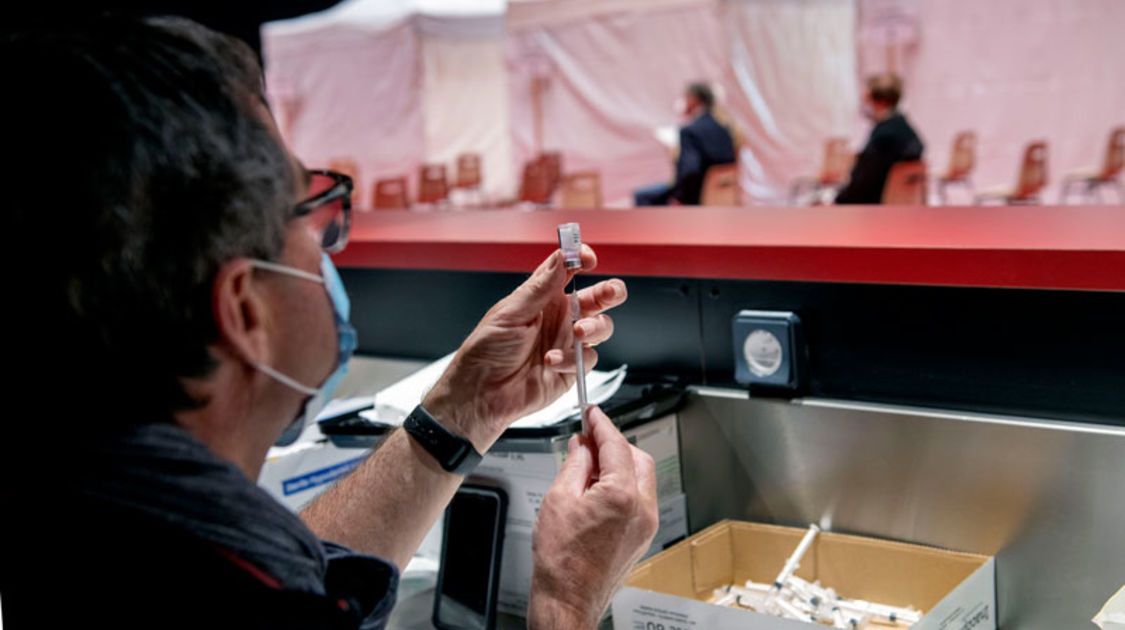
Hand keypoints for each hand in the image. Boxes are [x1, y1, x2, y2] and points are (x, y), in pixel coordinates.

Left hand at [423, 246, 626, 450]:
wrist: (481, 393)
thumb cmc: (486, 351)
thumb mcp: (510, 312)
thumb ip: (540, 287)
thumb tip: (562, 257)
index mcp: (542, 297)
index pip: (568, 269)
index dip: (581, 259)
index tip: (588, 258)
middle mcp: (559, 317)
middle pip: (598, 297)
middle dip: (609, 292)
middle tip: (609, 293)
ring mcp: (567, 342)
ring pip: (601, 326)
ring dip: (594, 326)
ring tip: (578, 332)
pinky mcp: (572, 368)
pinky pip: (589, 358)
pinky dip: (573, 359)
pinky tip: (551, 361)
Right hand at [527, 407, 658, 629]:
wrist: (568, 600)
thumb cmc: (562, 561)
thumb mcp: (558, 499)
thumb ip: (574, 465)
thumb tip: (582, 447)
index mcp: (623, 495)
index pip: (616, 445)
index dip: (601, 424)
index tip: (592, 414)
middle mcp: (642, 509)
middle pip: (636, 457)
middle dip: (613, 444)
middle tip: (587, 439)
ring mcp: (646, 524)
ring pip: (640, 477)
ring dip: (617, 465)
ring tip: (586, 467)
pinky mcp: (642, 536)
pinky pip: (638, 498)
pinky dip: (621, 486)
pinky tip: (596, 489)